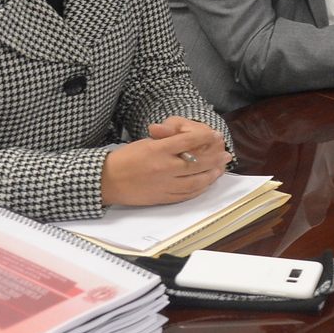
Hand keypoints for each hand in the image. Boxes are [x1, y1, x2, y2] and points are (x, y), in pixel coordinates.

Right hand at [100, 118, 230, 205]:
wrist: (107, 181)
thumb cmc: (125, 158)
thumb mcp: (146, 143)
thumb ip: (168, 142)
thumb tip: (191, 141)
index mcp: (158, 150)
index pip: (188, 141)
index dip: (205, 137)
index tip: (216, 135)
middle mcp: (163, 167)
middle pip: (197, 162)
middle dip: (215, 158)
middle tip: (226, 154)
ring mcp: (164, 184)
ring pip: (195, 181)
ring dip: (211, 175)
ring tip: (220, 170)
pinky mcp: (162, 197)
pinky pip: (186, 194)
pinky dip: (199, 189)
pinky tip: (206, 184)